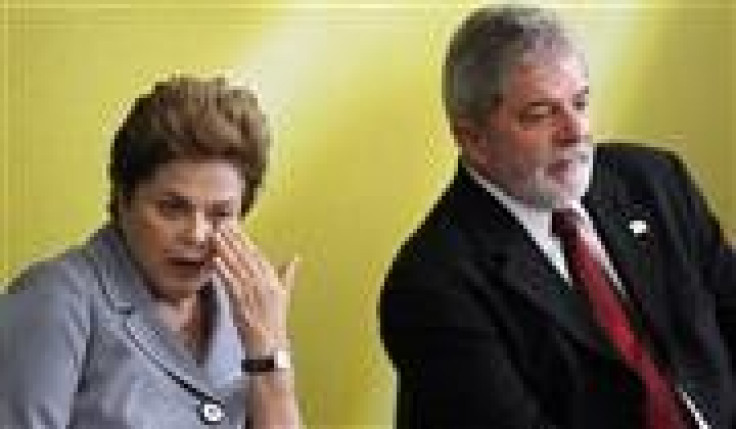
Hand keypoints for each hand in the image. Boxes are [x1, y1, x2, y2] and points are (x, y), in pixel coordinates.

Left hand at [212, 225, 297, 355]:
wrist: (270, 346)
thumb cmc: (275, 321)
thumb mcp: (284, 295)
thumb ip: (287, 274)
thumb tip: (296, 257)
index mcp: (274, 280)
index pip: (257, 254)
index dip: (245, 239)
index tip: (234, 226)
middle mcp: (265, 284)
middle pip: (247, 257)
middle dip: (234, 239)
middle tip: (221, 224)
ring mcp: (254, 294)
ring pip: (238, 267)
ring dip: (226, 251)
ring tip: (215, 237)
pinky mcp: (242, 304)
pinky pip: (231, 284)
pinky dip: (223, 271)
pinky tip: (215, 260)